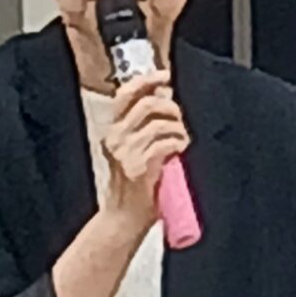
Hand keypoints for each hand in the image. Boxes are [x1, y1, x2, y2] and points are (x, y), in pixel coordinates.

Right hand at [101, 66, 189, 235]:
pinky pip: (165, 143)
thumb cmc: (136, 187)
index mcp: (114, 131)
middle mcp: (115, 138)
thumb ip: (145, 127)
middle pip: (148, 104)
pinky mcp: (137, 167)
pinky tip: (179, 152)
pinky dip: (178, 144)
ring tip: (181, 142)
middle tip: (180, 122)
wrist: (124, 220)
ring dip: (178, 130)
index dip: (147, 80)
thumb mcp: (134, 151)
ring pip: (160, 123)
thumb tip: (166, 98)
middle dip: (171, 109)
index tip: (165, 76)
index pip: (126, 94)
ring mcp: (125, 152)